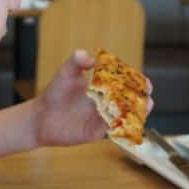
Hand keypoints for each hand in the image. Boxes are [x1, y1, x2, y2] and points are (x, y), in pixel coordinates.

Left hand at [31, 49, 153, 146]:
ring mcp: (102, 117)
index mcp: (101, 86)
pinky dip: (122, 125)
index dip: (135, 81)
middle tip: (147, 93)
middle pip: (129, 99)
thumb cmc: (54, 94)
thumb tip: (90, 57)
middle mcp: (105, 101)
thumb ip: (76, 63)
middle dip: (141, 96)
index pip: (123, 82)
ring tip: (145, 106)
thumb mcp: (64, 74)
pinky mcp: (97, 131)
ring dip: (137, 112)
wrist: (41, 118)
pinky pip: (113, 129)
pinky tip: (129, 122)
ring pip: (125, 115)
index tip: (143, 80)